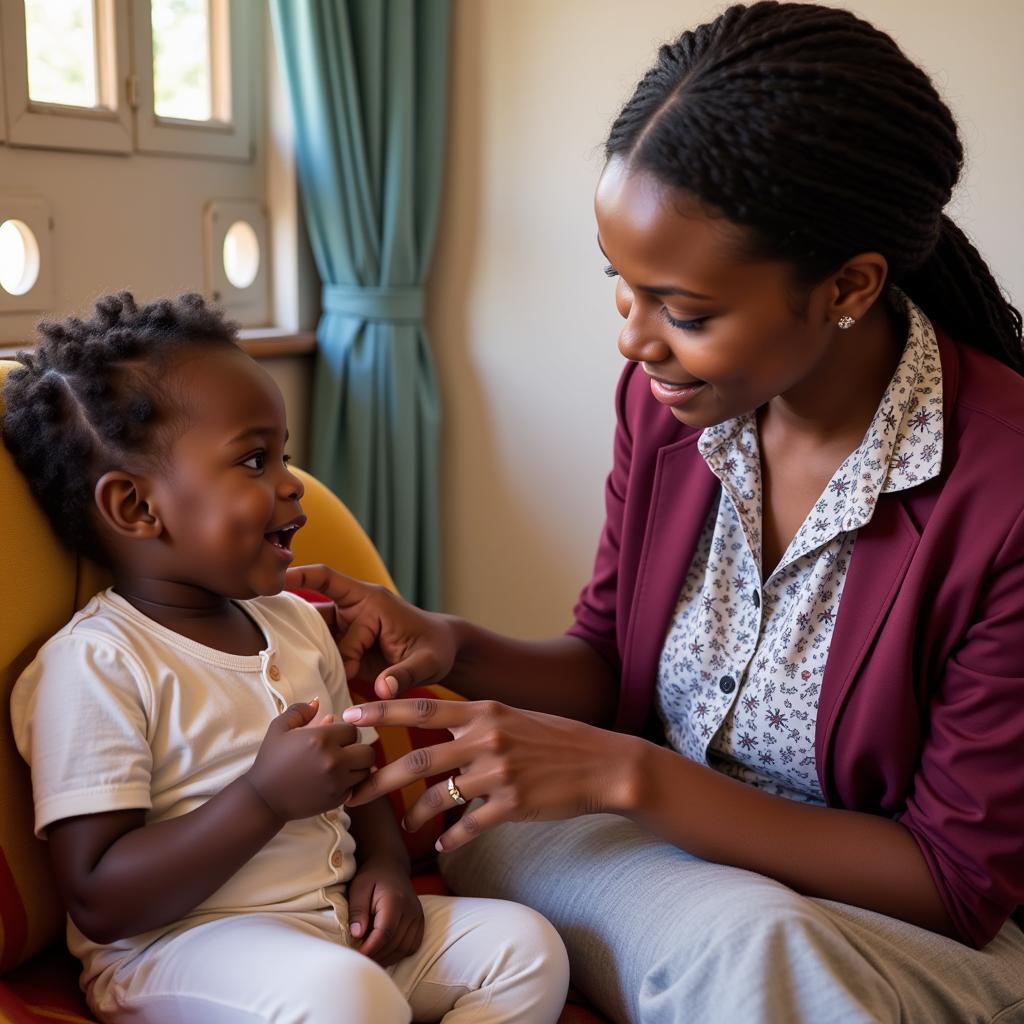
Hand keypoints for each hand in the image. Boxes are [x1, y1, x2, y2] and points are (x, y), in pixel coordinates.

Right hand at [244, 699, 375, 821]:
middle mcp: (333, 760)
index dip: (345, 732)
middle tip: (343, 752)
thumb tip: (317, 703)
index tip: (334, 738)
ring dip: (357, 767)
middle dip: (357, 749)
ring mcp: (337, 782)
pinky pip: (357, 788)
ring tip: (341, 766)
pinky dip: (351, 784)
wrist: (263, 799)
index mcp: (321, 739)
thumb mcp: (279, 729)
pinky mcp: (337, 800)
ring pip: (366, 771)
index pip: (353, 730)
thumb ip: (299, 711)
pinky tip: (336, 780)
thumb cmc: (270, 761)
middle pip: (367, 751)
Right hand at [286, 565, 457, 698]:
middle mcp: (355, 611)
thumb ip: (405, 674)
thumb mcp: (427, 662)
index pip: (328, 580)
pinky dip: (314, 665)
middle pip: (315, 616)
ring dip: (303, 651)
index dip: (301, 576)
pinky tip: (300, 679)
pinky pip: (324, 654)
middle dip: (296, 629)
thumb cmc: (437, 649)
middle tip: (276, 650)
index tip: (275, 578)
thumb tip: (383, 689)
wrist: (443, 654)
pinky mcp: (347, 649)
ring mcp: (348, 630)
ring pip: (315, 637)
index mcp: (371, 601)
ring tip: (281, 667)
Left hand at [340, 698, 641, 851]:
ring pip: (438, 797)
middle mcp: (486, 738)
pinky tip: (442, 846)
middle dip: (378, 777)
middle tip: (351, 791)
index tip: (349, 716)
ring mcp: (498, 772)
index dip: (381, 711)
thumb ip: (475, 723)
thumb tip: (438, 730)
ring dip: (413, 814)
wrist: (600, 763)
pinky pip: (469, 826)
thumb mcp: (512, 718)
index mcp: (483, 712)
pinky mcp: (512, 804)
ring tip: (401, 824)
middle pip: (417, 758)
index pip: (420, 708)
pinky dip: (451, 838)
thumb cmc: (555, 739)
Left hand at [348, 856, 424, 966]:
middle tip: (360, 961)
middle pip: (395, 943)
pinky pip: (413, 946)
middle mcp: (411, 909)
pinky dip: (399, 954)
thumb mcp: (359, 888)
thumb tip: (357, 935)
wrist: (391, 866)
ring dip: (388, 958)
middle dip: (377, 956)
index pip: (385, 932)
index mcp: (395, 900)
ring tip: (371, 959)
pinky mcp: (420, 921)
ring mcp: (418, 916)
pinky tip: (385, 954)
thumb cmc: (372, 877)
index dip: (371, 949)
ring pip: (405, 948)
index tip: (357, 957)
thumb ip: (357, 910)